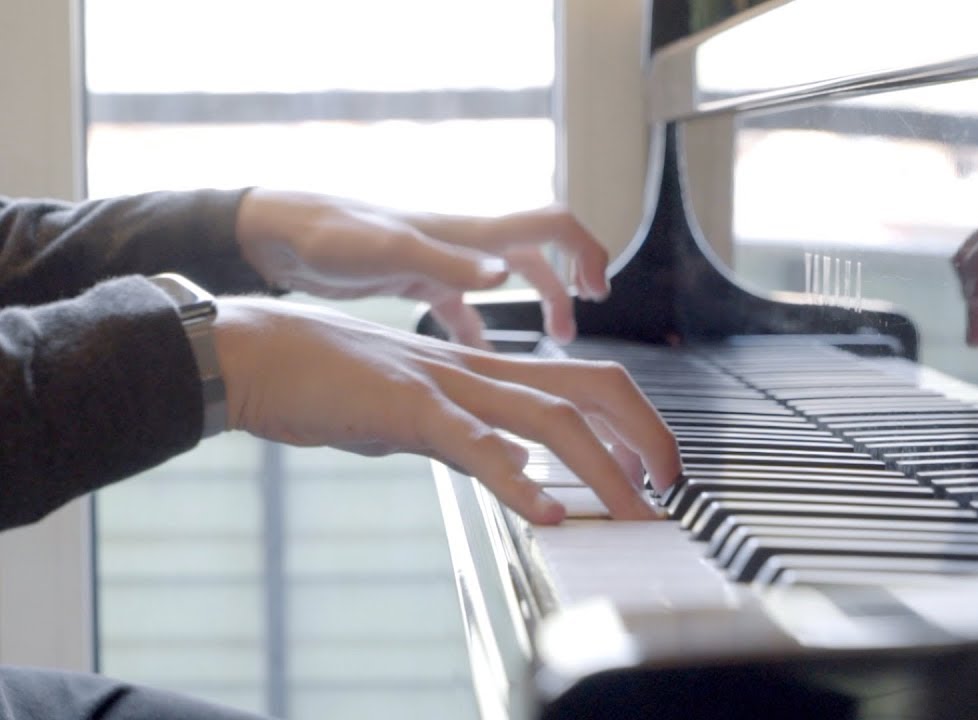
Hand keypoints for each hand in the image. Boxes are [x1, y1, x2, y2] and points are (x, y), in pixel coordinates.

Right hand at [212, 297, 680, 523]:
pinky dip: (515, 477)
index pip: (583, 383)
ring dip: (602, 469)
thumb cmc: (326, 381)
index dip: (632, 422)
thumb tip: (502, 463)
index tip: (654, 468)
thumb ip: (464, 435)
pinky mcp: (405, 408)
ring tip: (635, 511)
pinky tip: (545, 512)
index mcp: (482, 373)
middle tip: (672, 489)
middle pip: (591, 387)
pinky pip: (472, 441)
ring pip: (549, 416)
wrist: (256, 352)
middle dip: (644, 436)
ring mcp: (446, 386)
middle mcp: (478, 372)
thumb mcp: (413, 411)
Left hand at [234, 189, 610, 348]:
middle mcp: (464, 245)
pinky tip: (479, 359)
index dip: (586, 250)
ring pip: (509, 281)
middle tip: (577, 331)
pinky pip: (465, 309)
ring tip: (551, 345)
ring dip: (537, 307)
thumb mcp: (387, 250)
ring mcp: (442, 264)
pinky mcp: (418, 283)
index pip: (551, 224)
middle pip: (540, 256)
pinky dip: (482, 330)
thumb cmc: (326, 235)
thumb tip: (504, 275)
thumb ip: (448, 262)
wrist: (274, 236)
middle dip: (569, 288)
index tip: (598, 290)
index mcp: (468, 235)